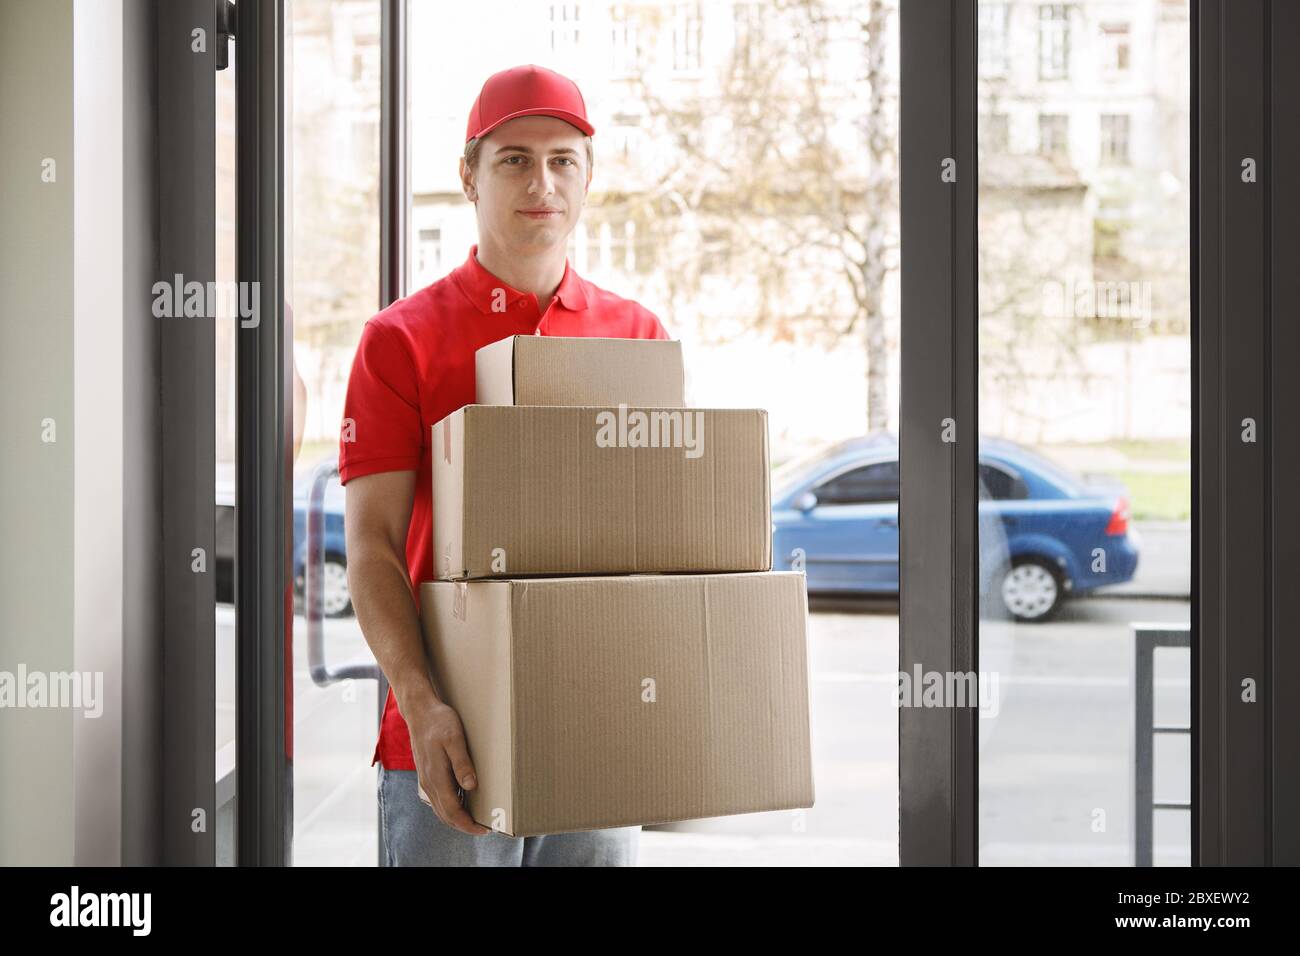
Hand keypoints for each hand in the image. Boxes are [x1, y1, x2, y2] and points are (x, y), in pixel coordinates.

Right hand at [405, 697, 489, 835]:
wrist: (419, 711)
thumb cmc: (439, 722)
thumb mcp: (454, 738)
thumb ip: (462, 763)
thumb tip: (471, 786)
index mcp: (436, 777)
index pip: (452, 811)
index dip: (468, 824)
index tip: (483, 830)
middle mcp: (429, 782)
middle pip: (445, 815)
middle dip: (463, 825)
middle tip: (483, 829)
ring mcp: (425, 779)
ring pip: (440, 809)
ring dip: (456, 818)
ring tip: (474, 819)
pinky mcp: (426, 774)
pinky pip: (437, 799)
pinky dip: (449, 808)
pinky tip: (461, 803)